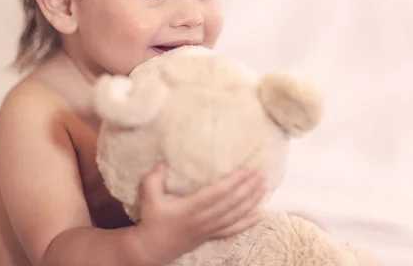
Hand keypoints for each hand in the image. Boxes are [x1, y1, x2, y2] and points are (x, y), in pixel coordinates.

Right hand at [130, 164, 265, 264]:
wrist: (153, 249)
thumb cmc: (152, 220)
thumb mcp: (148, 197)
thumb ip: (153, 179)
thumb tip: (162, 164)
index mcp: (190, 208)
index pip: (217, 193)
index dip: (232, 182)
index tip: (245, 169)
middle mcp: (204, 219)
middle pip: (231, 203)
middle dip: (248, 188)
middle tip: (261, 173)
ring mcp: (209, 229)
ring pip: (236, 215)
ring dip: (251, 200)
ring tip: (264, 186)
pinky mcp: (211, 235)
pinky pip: (233, 229)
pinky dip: (248, 223)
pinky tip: (260, 216)